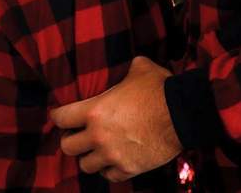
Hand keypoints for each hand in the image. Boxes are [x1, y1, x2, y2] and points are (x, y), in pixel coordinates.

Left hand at [50, 56, 181, 182]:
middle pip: (67, 147)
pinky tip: (114, 159)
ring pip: (85, 166)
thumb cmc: (159, 88)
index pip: (61, 118)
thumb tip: (130, 65)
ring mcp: (112, 155)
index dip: (58, 116)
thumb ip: (127, 69)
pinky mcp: (128, 169)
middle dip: (71, 139)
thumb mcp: (140, 68)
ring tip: (96, 149)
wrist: (182, 114)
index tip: (60, 116)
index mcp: (95, 110)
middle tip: (78, 134)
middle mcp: (98, 136)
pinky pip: (108, 176)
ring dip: (89, 157)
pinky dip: (108, 169)